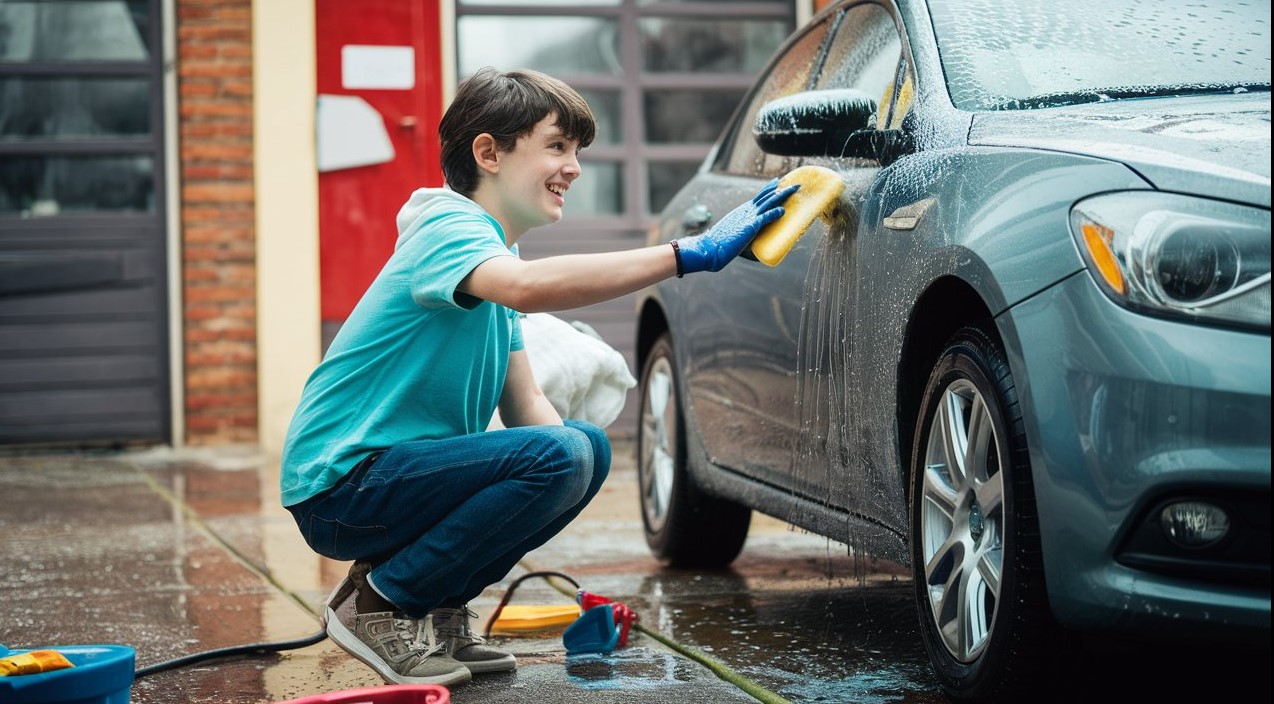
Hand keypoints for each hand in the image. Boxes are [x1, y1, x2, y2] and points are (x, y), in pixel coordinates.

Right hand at [672, 178, 798, 274]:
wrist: (708, 248)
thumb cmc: (719, 247)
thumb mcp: (736, 241)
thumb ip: (749, 245)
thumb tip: (760, 257)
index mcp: (742, 212)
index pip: (758, 198)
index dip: (769, 189)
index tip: (777, 184)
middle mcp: (745, 211)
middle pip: (766, 196)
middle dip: (780, 188)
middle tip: (793, 184)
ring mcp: (748, 217)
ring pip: (768, 202)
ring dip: (782, 195)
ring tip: (794, 189)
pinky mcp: (749, 226)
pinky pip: (765, 217)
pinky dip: (775, 213)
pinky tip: (783, 211)